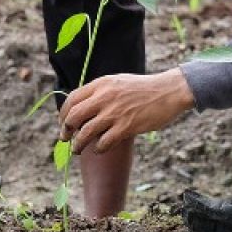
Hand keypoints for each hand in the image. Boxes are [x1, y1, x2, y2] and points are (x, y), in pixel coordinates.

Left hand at [58, 69, 195, 153]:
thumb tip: (82, 107)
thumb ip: (100, 92)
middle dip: (65, 130)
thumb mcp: (118, 82)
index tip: (63, 123)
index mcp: (101, 84)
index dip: (63, 114)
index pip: (72, 99)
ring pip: (85, 132)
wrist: (168, 91)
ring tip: (77, 150)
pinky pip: (103, 142)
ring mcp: (115, 112)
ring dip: (78, 144)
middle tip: (65, 139)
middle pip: (74, 116)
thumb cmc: (144, 89)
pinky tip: (100, 148)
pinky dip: (98, 148)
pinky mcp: (126, 127)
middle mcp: (104, 97)